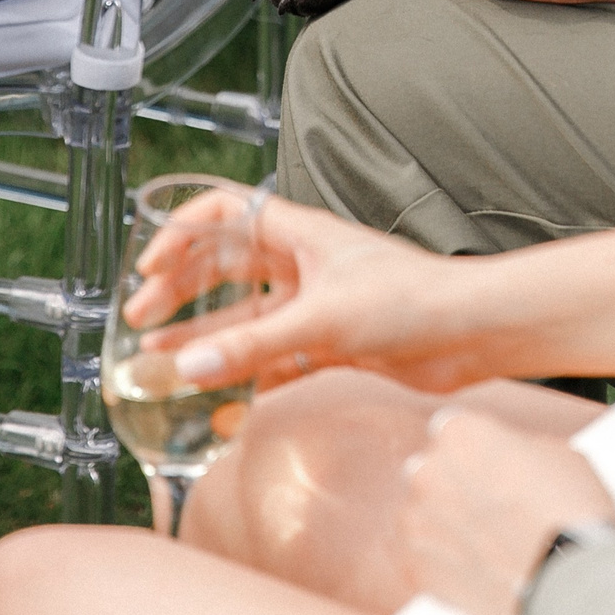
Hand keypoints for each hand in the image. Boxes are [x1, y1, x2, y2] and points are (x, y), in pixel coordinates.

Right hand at [135, 195, 514, 394]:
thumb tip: (187, 368)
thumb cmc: (413, 299)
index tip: (148, 265)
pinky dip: (246, 377)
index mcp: (299, 235)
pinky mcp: (333, 344)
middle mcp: (304, 265)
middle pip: (225, 268)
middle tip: (140, 322)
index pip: (226, 214)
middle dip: (180, 292)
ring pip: (245, 320)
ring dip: (205, 339)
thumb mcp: (322, 318)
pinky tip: (217, 400)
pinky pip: (275, 359)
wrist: (473, 331)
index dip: (181, 233)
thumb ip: (253, 347)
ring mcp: (317, 305)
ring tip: (159, 365)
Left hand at [400, 408, 614, 614]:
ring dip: (445, 526)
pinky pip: (422, 559)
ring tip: (487, 544)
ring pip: (422, 517)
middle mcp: (427, 472)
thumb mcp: (554, 452)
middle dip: (453, 487)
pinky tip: (478, 569)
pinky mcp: (417, 569)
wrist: (572, 579)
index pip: (451, 431)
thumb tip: (504, 458)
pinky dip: (443, 564)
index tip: (488, 467)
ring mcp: (418, 524)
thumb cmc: (571, 513)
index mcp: (459, 434)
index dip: (473, 451)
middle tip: (490, 508)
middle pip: (430, 472)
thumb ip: (510, 449)